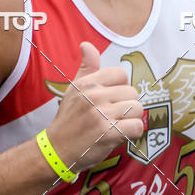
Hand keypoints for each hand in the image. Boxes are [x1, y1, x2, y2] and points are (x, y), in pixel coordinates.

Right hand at [47, 42, 143, 173]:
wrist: (57, 150)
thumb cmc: (69, 119)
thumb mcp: (74, 89)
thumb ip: (86, 67)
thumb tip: (86, 44)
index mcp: (88, 82)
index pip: (121, 74)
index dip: (120, 88)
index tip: (110, 100)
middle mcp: (94, 95)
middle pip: (133, 93)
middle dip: (126, 106)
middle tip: (112, 116)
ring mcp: (102, 114)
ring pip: (137, 109)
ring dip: (131, 120)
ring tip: (116, 125)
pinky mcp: (109, 133)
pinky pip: (137, 126)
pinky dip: (133, 133)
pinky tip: (121, 135)